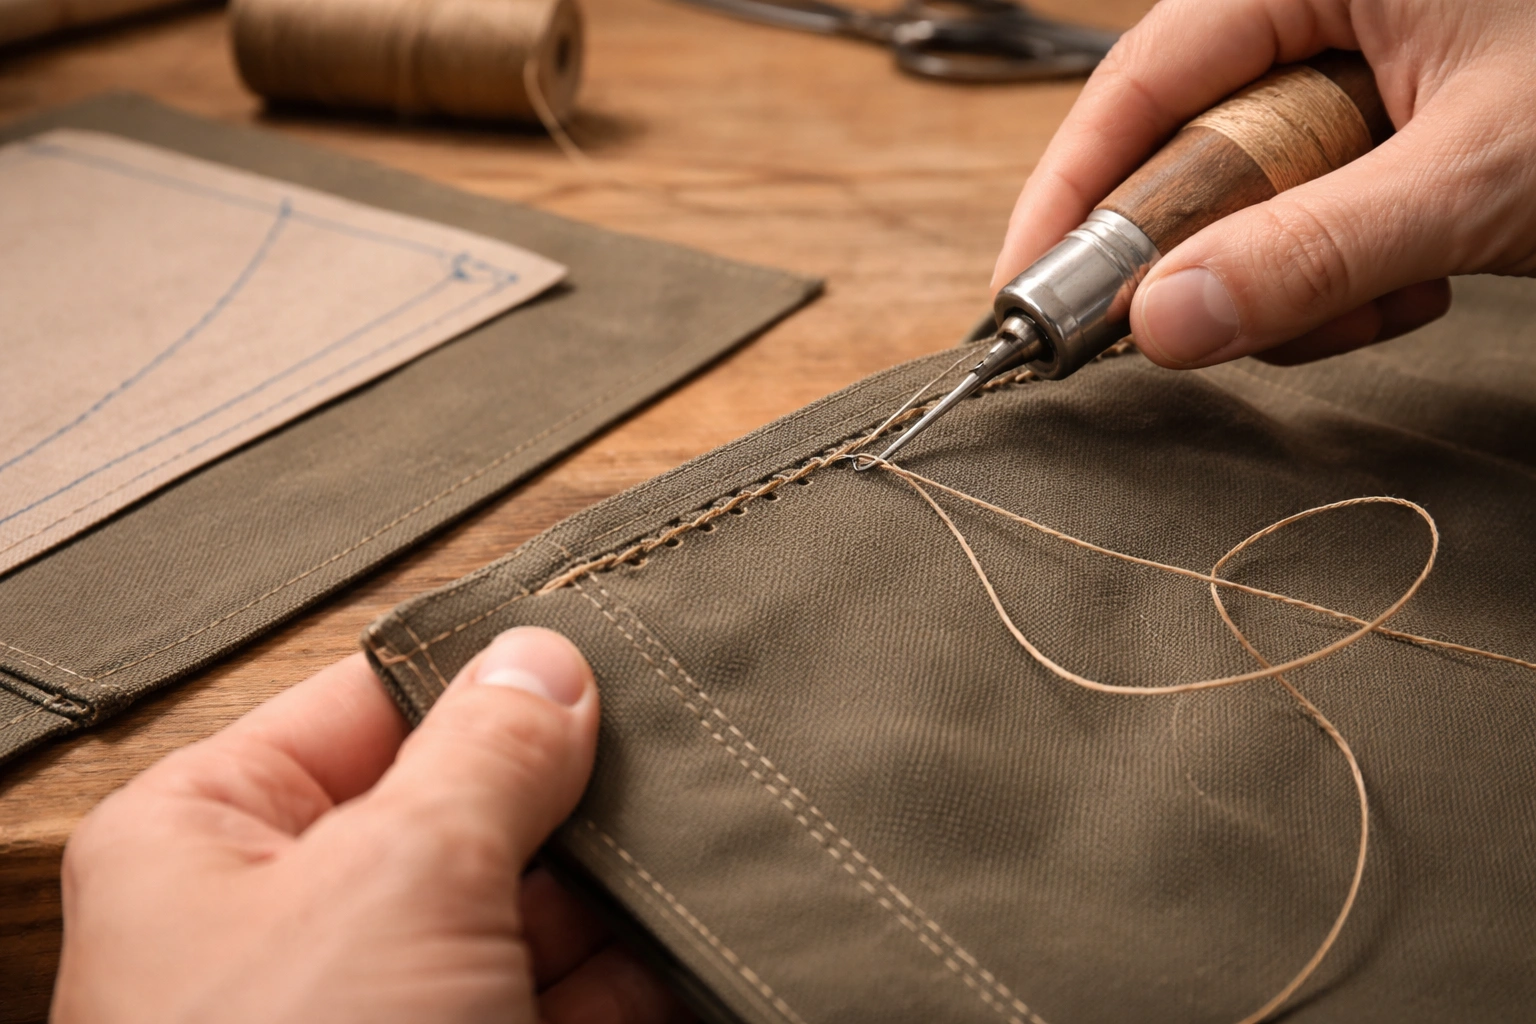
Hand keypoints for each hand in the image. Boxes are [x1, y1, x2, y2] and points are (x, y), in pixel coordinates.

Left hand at [52, 628, 686, 1023]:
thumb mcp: (397, 877)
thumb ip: (487, 755)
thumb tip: (549, 661)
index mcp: (217, 836)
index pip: (375, 700)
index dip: (492, 672)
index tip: (605, 642)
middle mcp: (299, 917)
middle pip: (466, 803)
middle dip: (578, 788)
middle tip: (688, 739)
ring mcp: (393, 1004)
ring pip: (534, 906)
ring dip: (625, 881)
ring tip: (719, 826)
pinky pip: (572, 996)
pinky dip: (640, 970)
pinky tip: (707, 930)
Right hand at [993, 0, 1535, 366]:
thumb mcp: (1476, 173)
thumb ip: (1314, 253)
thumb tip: (1164, 325)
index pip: (1139, 82)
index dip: (1070, 195)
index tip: (1025, 297)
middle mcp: (1319, 13)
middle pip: (1188, 153)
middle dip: (1211, 262)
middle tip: (1222, 334)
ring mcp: (1356, 76)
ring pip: (1251, 205)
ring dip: (1299, 283)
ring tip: (1393, 293)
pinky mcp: (1385, 133)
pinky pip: (1313, 218)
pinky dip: (1348, 277)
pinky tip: (1419, 279)